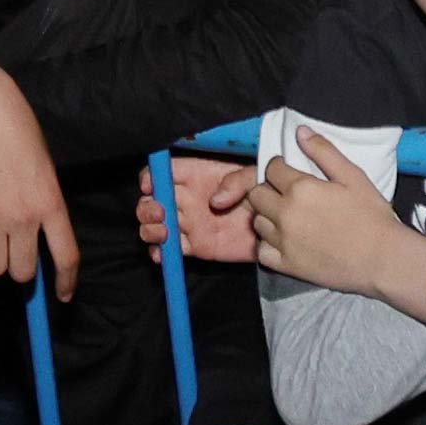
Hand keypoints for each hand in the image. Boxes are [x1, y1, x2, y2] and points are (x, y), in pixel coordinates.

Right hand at [0, 55, 77, 294]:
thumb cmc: (13, 129)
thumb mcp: (42, 166)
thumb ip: (41, 204)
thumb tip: (40, 236)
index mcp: (51, 201)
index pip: (67, 256)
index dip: (65, 281)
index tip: (62, 295)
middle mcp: (24, 215)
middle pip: (22, 271)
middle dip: (14, 267)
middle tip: (5, 253)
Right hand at [145, 157, 259, 265]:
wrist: (278, 227)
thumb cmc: (267, 194)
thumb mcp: (257, 177)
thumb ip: (237, 181)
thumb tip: (214, 202)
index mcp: (198, 175)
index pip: (164, 171)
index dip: (151, 176)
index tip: (151, 185)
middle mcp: (188, 198)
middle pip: (151, 200)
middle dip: (147, 207)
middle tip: (161, 213)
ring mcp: (189, 223)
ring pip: (155, 226)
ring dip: (150, 230)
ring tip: (164, 233)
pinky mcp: (196, 246)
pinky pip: (170, 250)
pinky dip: (160, 253)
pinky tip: (164, 253)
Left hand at [251, 136, 425, 302]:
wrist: (382, 260)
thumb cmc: (372, 215)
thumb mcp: (353, 176)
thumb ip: (324, 151)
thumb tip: (300, 132)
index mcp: (300, 188)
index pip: (271, 168)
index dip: (279, 167)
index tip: (288, 172)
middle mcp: (286, 213)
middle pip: (256, 194)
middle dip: (267, 189)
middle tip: (285, 194)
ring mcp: (284, 241)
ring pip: (257, 222)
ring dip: (267, 216)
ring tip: (286, 217)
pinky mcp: (287, 265)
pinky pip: (262, 251)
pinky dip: (268, 245)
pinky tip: (284, 241)